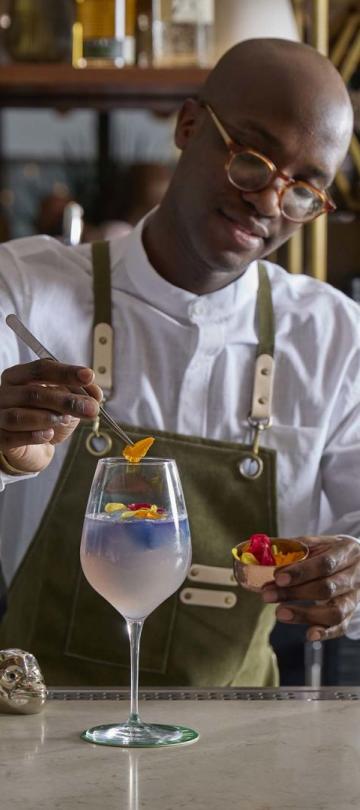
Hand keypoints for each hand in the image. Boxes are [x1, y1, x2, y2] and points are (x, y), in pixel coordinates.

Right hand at [0, 359, 101, 473]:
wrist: (30, 447)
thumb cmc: (45, 417)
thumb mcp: (65, 402)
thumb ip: (80, 394)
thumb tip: (96, 394)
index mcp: (18, 376)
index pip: (41, 368)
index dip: (66, 372)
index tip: (89, 376)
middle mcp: (4, 393)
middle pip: (33, 393)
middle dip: (66, 401)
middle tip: (90, 408)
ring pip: (19, 416)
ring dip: (47, 418)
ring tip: (65, 421)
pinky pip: (12, 437)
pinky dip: (33, 436)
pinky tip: (49, 435)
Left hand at [261, 536, 359, 639]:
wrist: (356, 561)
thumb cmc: (329, 551)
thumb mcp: (317, 543)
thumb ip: (293, 550)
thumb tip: (259, 558)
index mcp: (345, 552)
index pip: (325, 564)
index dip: (301, 572)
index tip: (277, 577)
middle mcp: (354, 575)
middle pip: (327, 588)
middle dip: (295, 593)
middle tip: (267, 595)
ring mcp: (354, 596)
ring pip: (335, 611)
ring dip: (305, 614)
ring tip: (280, 613)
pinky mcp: (351, 613)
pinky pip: (341, 626)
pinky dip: (326, 632)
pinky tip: (309, 634)